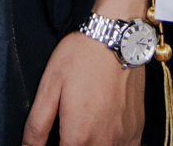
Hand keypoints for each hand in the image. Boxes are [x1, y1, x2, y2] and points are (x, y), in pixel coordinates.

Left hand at [21, 0, 148, 145]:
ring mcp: (123, 138)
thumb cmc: (82, 57)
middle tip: (65, 128)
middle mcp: (104, 142)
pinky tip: (101, 129)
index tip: (52, 138)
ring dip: (90, 145)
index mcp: (78, 136)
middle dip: (70, 145)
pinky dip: (110, 144)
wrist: (118, 37)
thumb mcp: (49, 87)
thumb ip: (37, 126)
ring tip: (83, 125)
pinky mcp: (136, 130)